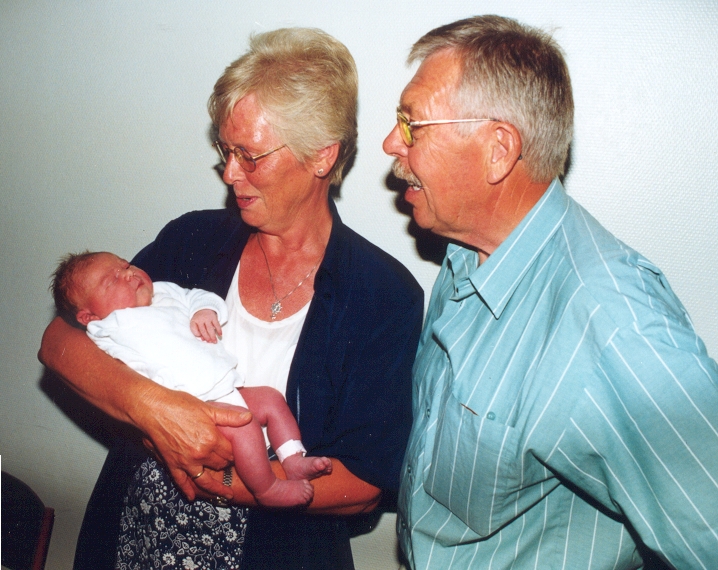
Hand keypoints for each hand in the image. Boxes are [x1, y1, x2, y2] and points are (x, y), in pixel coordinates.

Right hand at [136, 386, 250, 499]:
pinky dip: (188, 490)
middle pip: (220, 465)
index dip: (234, 453)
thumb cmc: (180, 405)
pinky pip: (181, 481)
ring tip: (227, 495)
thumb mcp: (208, 408)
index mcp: (212, 439)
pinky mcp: (172, 464)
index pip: (230, 453)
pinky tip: (192, 497)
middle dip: (227, 465)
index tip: (235, 453)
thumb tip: (249, 418)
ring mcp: (186, 462)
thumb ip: (229, 416)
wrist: (152, 409)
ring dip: (216, 488)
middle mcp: (201, 454)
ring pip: (205, 480)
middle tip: (230, 465)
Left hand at [190, 309, 221, 342]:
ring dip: (213, 336)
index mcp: (194, 321)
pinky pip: (217, 324)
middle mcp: (200, 319)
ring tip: (215, 341)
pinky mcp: (214, 317)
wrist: (204, 307)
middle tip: (210, 342)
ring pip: (210, 328)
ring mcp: (207, 318)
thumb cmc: (199, 318)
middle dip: (207, 337)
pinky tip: (220, 334)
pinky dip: (219, 330)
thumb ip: (198, 331)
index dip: (197, 334)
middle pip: (203, 330)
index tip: (201, 338)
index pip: (194, 329)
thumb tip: (203, 339)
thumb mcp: (195, 323)